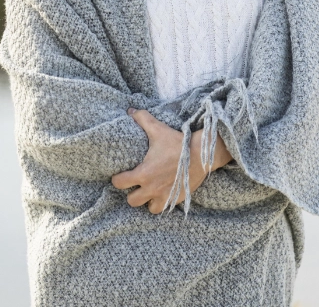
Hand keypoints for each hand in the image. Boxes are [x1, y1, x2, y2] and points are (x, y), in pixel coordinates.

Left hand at [111, 108, 232, 213]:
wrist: (201, 154)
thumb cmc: (177, 142)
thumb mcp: (158, 129)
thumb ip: (142, 119)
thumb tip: (130, 110)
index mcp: (143, 173)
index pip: (119, 183)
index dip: (117, 179)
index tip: (121, 175)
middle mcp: (151, 188)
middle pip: (132, 201)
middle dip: (132, 193)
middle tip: (135, 184)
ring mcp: (164, 196)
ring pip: (148, 208)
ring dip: (147, 201)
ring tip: (149, 192)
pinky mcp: (176, 200)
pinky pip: (164, 209)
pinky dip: (162, 203)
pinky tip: (162, 194)